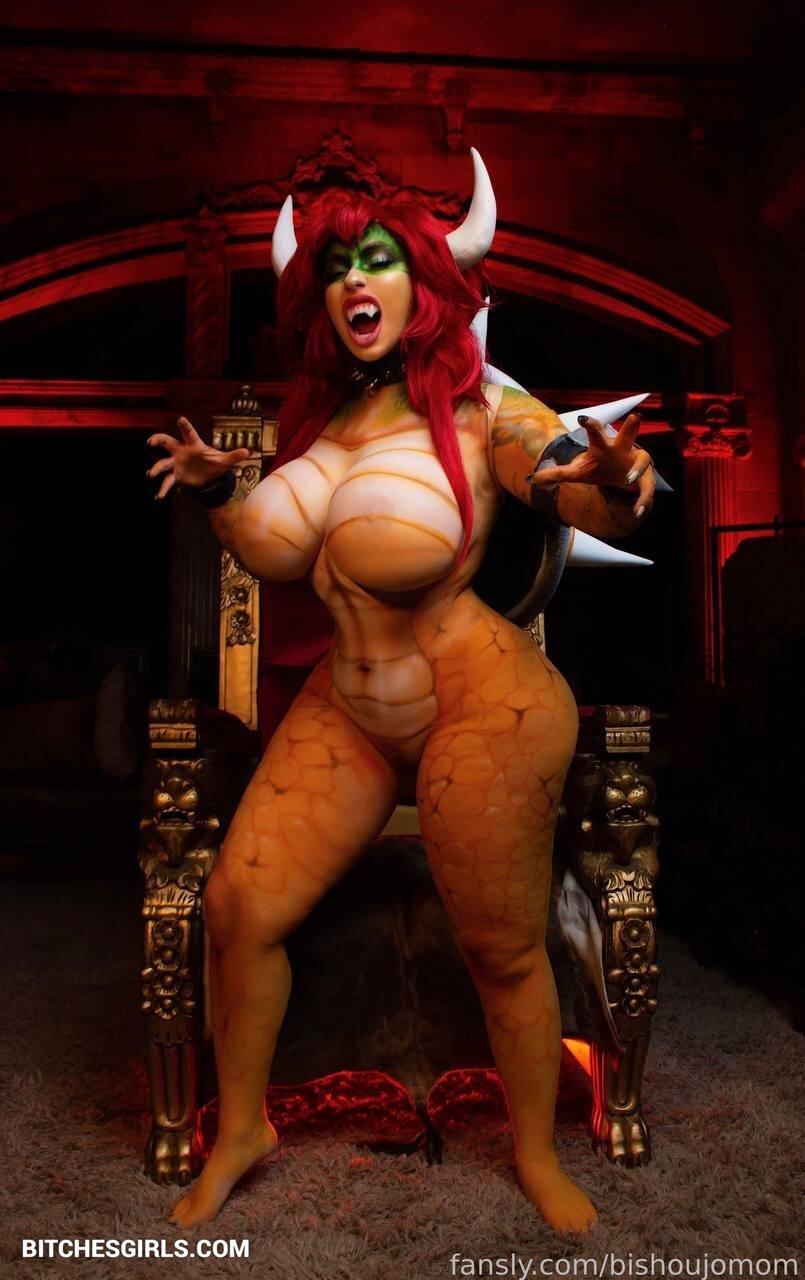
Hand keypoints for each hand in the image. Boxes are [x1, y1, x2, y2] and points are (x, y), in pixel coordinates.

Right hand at [146, 417, 250, 499]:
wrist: (210, 478)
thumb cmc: (214, 464)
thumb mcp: (225, 461)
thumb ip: (234, 456)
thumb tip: (248, 452)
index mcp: (194, 445)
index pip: (189, 433)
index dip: (185, 426)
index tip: (180, 419)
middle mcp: (182, 452)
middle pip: (168, 442)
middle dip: (159, 440)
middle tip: (151, 442)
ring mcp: (177, 463)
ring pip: (163, 463)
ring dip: (157, 469)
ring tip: (151, 474)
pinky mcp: (176, 476)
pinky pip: (167, 482)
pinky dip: (163, 489)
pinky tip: (158, 497)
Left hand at [529, 412, 653, 517]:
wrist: (621, 480)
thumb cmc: (598, 469)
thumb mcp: (577, 472)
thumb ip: (557, 474)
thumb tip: (531, 479)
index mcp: (603, 446)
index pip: (596, 431)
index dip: (590, 424)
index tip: (582, 418)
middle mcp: (622, 449)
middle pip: (627, 434)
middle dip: (631, 426)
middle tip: (634, 417)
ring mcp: (636, 462)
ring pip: (642, 459)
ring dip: (636, 469)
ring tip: (627, 480)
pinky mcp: (646, 478)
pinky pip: (646, 489)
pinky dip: (641, 501)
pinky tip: (636, 513)